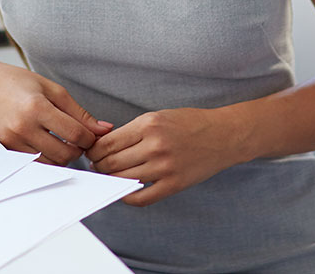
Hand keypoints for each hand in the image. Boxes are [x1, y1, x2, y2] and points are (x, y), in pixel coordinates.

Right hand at [0, 59, 111, 164]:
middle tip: (77, 138)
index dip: (89, 137)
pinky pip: (35, 163)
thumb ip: (78, 112)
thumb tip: (103, 129)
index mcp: (37, 107)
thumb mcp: (51, 89)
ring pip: (51, 163)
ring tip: (61, 140)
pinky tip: (47, 143)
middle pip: (65, 154)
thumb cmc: (15, 82)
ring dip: (62, 155)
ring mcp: (12, 141)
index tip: (91, 133)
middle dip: (77, 149)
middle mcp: (23, 127)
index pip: (76, 134)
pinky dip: (46, 157)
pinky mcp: (6, 149)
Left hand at [86, 108, 242, 206]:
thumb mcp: (158, 116)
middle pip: (111, 163)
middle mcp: (155, 146)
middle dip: (98, 166)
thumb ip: (132, 131)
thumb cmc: (190, 123)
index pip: (107, 143)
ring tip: (109, 176)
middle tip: (96, 166)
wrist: (224, 135)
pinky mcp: (174, 184)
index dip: (94, 151)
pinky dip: (128, 197)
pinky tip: (125, 190)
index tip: (91, 153)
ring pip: (123, 180)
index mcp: (149, 125)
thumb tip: (103, 145)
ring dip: (110, 180)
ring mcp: (165, 167)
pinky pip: (141, 198)